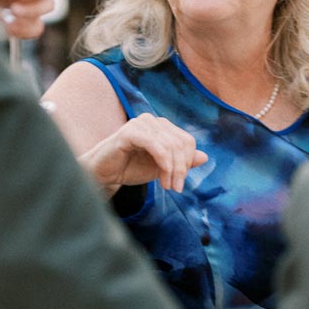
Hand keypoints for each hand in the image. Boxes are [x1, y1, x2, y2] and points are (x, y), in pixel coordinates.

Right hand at [80, 114, 207, 198]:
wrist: (103, 173)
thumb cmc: (130, 168)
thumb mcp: (161, 168)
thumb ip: (181, 162)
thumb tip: (205, 157)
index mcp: (162, 127)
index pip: (187, 141)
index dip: (187, 163)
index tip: (178, 184)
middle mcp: (153, 121)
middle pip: (181, 144)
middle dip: (181, 169)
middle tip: (175, 188)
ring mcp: (141, 123)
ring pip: (171, 145)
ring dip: (172, 170)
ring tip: (167, 186)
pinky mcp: (130, 131)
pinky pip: (156, 145)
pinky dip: (163, 162)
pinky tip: (162, 177)